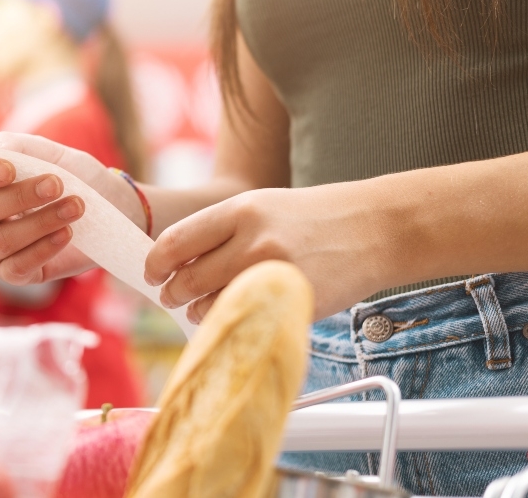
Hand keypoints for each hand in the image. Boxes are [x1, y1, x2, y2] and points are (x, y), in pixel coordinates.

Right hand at [0, 133, 149, 284]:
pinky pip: (16, 266)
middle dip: (19, 196)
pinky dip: (44, 248)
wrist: (113, 207)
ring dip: (40, 222)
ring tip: (75, 207)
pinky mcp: (14, 273)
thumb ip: (18, 147)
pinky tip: (67, 233)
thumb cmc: (76, 178)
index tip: (8, 169)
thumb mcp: (51, 154)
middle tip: (57, 184)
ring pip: (0, 240)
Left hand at [144, 184, 396, 322]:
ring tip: (203, 305)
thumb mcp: (262, 206)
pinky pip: (243, 320)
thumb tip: (173, 261)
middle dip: (172, 292)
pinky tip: (233, 312)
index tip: (151, 273)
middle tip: (170, 295)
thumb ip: (219, 230)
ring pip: (210, 306)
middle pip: (187, 278)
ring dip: (198, 310)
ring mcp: (273, 274)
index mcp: (240, 210)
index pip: (176, 241)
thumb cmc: (314, 217)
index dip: (155, 263)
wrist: (377, 228)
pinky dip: (230, 321)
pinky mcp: (292, 302)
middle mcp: (253, 241)